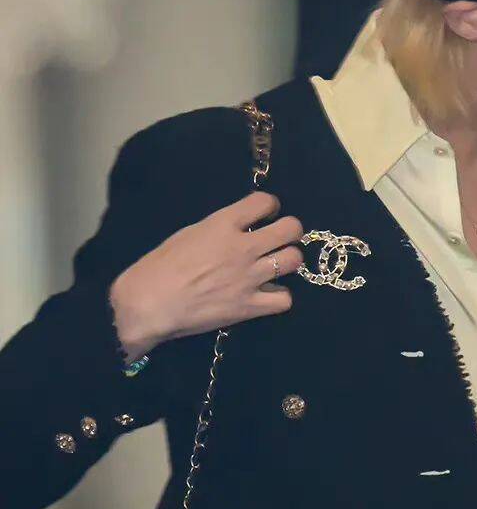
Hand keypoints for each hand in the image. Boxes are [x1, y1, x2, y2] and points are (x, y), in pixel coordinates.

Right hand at [110, 192, 302, 359]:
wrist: (149, 303)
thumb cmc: (159, 266)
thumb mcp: (189, 233)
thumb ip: (219, 229)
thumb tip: (238, 229)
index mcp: (223, 224)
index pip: (265, 202)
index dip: (270, 206)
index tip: (266, 214)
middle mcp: (243, 247)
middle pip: (291, 229)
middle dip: (290, 230)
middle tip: (281, 238)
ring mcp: (249, 278)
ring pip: (294, 261)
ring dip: (288, 261)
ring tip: (277, 266)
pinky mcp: (249, 306)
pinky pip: (284, 300)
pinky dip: (280, 297)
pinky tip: (269, 295)